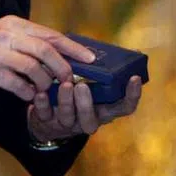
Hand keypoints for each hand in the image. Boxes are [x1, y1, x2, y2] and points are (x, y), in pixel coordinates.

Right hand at [0, 15, 94, 99]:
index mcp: (15, 25)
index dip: (73, 47)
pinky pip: (16, 84)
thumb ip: (27, 41)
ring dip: (45, 82)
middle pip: (46, 50)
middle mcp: (8, 36)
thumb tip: (57, 53)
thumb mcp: (3, 34)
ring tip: (47, 90)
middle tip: (70, 79)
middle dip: (63, 67)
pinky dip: (27, 92)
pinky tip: (29, 96)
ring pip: (33, 67)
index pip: (51, 35)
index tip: (91, 59)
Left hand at [27, 75, 142, 139]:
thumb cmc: (78, 95)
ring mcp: (67, 124)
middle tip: (82, 86)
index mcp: (104, 110)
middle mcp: (89, 119)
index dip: (132, 95)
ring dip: (66, 101)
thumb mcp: (96, 86)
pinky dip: (43, 105)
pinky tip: (40, 94)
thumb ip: (107, 72)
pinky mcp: (47, 123)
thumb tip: (135, 51)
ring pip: (69, 117)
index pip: (125, 108)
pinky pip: (45, 116)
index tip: (134, 78)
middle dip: (87, 104)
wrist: (48, 118)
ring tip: (64, 85)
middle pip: (92, 119)